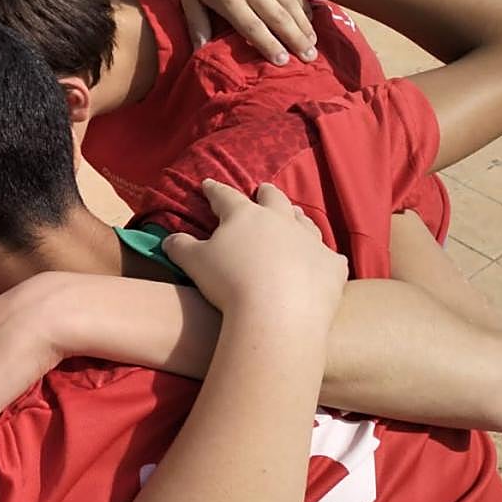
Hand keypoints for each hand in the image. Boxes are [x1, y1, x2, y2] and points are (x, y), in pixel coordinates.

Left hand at [86, 0, 316, 64]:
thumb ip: (197, 25)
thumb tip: (200, 53)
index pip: (253, 27)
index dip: (269, 45)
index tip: (283, 61)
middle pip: (277, 17)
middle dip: (295, 40)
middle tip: (309, 58)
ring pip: (289, 2)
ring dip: (303, 24)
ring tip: (314, 43)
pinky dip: (302, 3)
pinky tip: (310, 18)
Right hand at [163, 180, 347, 327]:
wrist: (277, 316)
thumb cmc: (229, 283)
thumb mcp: (194, 263)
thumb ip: (180, 246)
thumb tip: (169, 239)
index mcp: (244, 215)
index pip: (226, 196)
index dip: (215, 190)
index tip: (209, 185)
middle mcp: (281, 220)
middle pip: (274, 199)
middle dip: (266, 193)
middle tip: (263, 190)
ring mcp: (311, 241)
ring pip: (305, 222)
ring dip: (297, 218)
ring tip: (294, 217)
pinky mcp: (332, 266)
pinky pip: (330, 257)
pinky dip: (322, 258)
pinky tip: (321, 262)